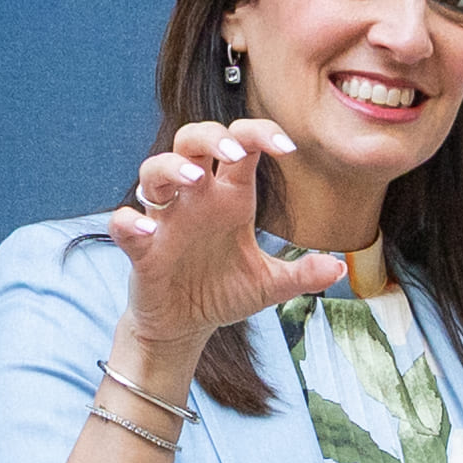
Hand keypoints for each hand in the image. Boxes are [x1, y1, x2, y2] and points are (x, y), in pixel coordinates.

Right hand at [103, 116, 342, 380]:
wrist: (185, 327)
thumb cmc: (223, 292)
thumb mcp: (268, 286)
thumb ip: (302, 275)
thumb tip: (339, 268)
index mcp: (230, 198)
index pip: (242, 148)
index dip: (261, 135)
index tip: (287, 147)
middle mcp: (196, 199)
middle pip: (193, 141)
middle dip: (212, 137)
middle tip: (234, 153)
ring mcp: (165, 220)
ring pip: (155, 170)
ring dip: (172, 167)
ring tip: (195, 178)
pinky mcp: (140, 249)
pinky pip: (123, 225)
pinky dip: (129, 222)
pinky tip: (146, 229)